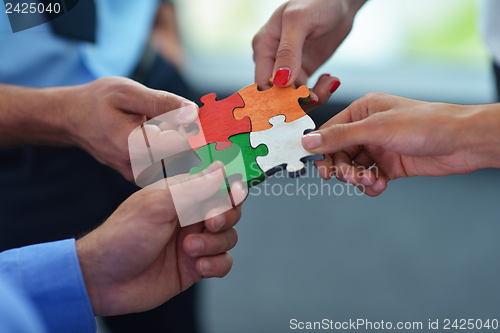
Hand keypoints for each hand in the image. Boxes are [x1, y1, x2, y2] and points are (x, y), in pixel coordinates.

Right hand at [63, 77, 197, 180]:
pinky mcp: (140, 175)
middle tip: (176, 115)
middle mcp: (137, 167)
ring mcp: (138, 175)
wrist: (72, 119)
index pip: (182, 145)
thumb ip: (162, 103)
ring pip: (176, 160)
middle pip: (182, 154)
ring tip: (158, 121)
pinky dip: (170, 147)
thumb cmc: (98, 101)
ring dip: (179, 140)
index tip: (206, 119)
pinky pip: (166, 163)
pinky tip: (156, 131)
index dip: (197, 130)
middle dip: (188, 134)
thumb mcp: (129, 92)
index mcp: (134, 146)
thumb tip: (193, 113)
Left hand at [75, 162, 246, 315]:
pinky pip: (223, 262)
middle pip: (230, 210)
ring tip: (189, 249)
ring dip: (215, 243)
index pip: (217, 184)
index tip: (235, 195)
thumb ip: (193, 188)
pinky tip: (198, 266)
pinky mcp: (195, 267)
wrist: (103, 280)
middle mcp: (191, 216)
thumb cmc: (123, 236)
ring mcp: (195, 241)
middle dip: (226, 217)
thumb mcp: (158, 206)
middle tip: (210, 223)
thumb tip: (221, 169)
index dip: (231, 188)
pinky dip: (216, 265)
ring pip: (229, 237)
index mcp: (181, 194)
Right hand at [253, 0, 364, 89]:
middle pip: (275, 95)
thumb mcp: (300, 21)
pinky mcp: (302, 72)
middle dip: (297, 100)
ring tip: (330, 82)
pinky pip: (306, 92)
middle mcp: (271, 59)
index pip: (261, 83)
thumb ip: (288, 51)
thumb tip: (279, 81)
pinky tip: (330, 79)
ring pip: (292, 97)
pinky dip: (319, 92)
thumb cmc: (318, 1)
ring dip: (311, 97)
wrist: (342, 0)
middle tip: (319, 95)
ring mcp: (287, 67)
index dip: (276, 98)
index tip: (298, 101)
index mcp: (263, 46)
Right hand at [302, 93, 499, 195]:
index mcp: (362, 111)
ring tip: (372, 180)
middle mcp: (368, 129)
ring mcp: (379, 148)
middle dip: (344, 169)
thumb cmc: (426, 124)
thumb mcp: (377, 128)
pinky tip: (380, 185)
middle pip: (339, 154)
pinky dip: (371, 185)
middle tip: (352, 177)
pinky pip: (369, 178)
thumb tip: (309, 141)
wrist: (462, 142)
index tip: (320, 169)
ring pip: (353, 168)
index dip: (321, 151)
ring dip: (358, 178)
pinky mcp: (389, 165)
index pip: (330, 132)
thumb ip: (340, 136)